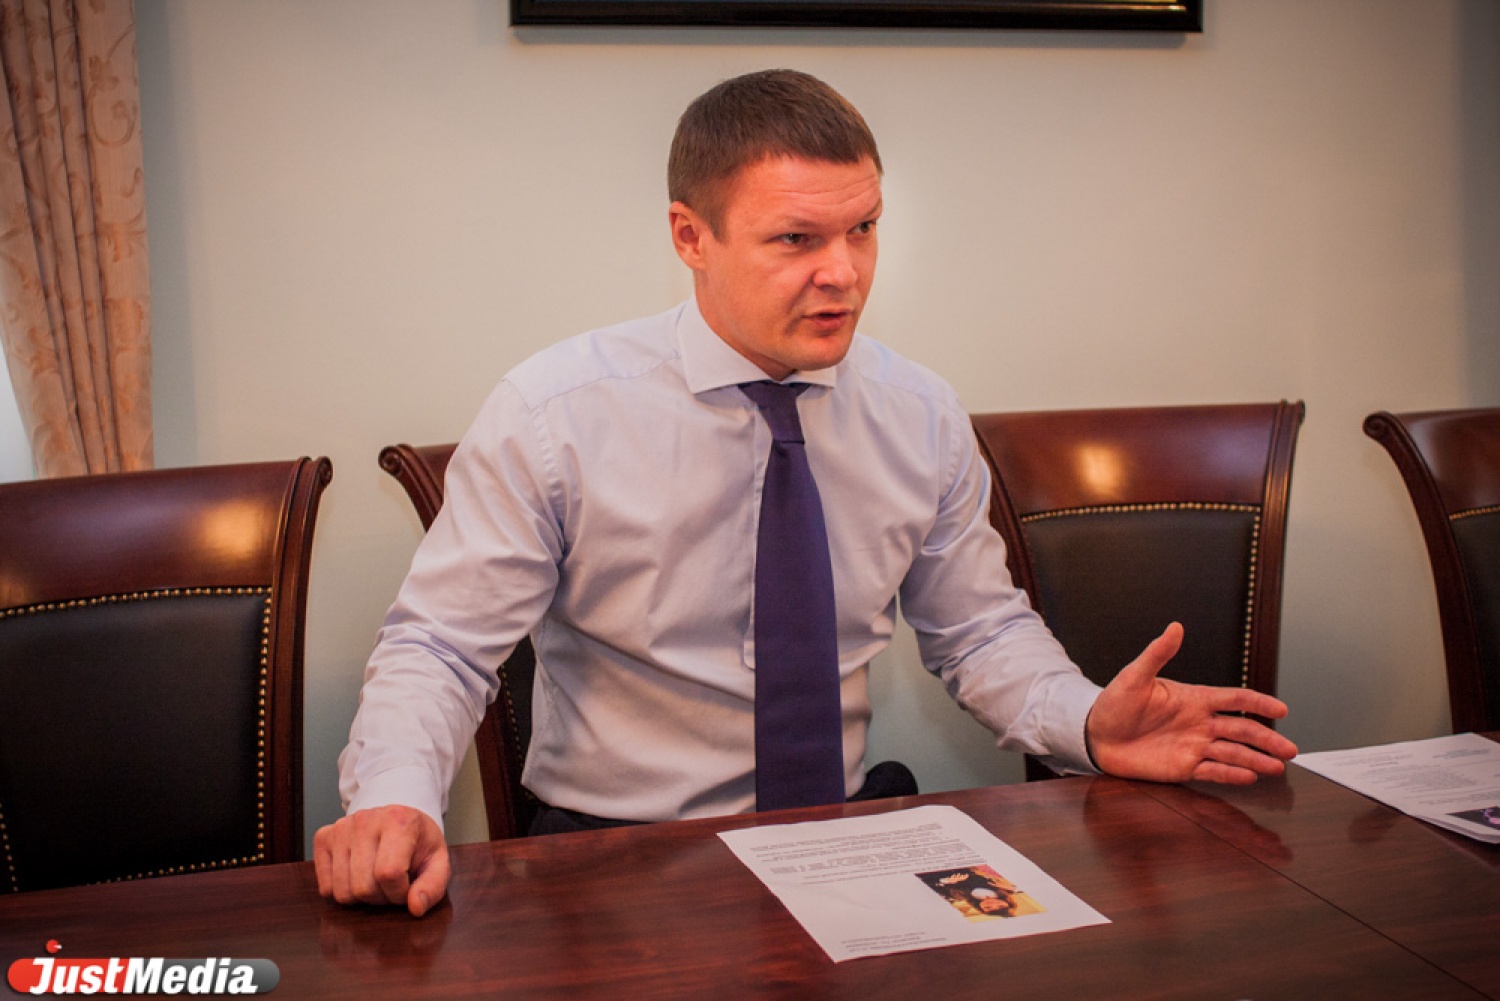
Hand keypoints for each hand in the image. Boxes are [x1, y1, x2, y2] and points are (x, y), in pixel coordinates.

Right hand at [314, 805, 449, 917]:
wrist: (397, 820)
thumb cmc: (418, 843)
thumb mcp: (437, 862)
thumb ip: (432, 887)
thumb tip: (415, 908)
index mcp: (398, 821)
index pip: (388, 874)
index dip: (399, 893)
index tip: (407, 887)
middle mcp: (365, 820)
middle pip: (363, 887)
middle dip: (381, 897)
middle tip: (392, 884)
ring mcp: (340, 828)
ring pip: (342, 892)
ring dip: (362, 897)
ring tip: (375, 880)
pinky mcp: (323, 838)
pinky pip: (326, 888)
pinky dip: (343, 892)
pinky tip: (357, 876)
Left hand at [1085, 622, 1297, 784]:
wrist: (1095, 736)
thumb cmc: (1114, 703)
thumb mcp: (1134, 676)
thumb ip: (1157, 653)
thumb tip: (1175, 627)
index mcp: (1193, 698)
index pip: (1234, 698)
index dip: (1258, 702)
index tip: (1281, 709)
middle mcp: (1199, 723)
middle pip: (1242, 730)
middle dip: (1267, 739)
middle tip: (1290, 749)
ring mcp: (1194, 746)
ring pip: (1233, 753)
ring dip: (1256, 759)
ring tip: (1277, 766)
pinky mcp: (1183, 767)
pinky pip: (1213, 771)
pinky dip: (1231, 774)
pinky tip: (1249, 776)